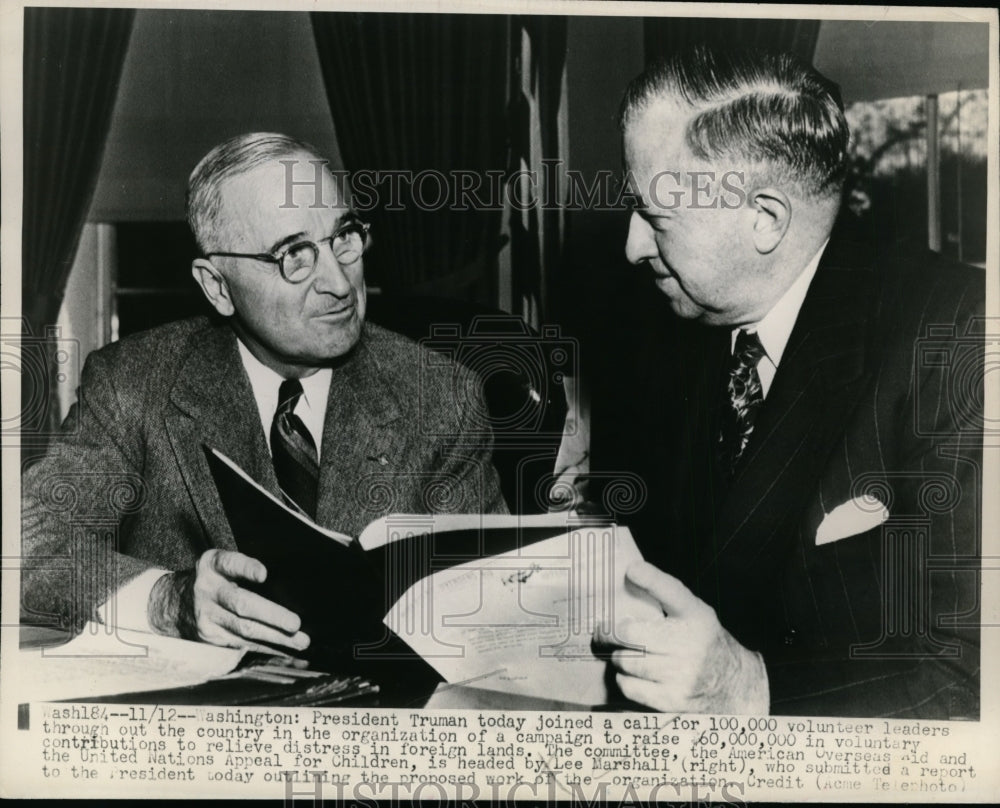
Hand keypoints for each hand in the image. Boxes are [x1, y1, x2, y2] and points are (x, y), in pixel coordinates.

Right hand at [148, 549, 309, 654]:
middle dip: (271, 615)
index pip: (230, 563)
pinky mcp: (210, 636)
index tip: (264, 574)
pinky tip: (286, 650)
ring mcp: (207, 616)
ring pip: (244, 629)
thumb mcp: (220, 564)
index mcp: (212, 565)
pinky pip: (242, 644)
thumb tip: (288, 582)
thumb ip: (244, 567)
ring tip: (300, 641)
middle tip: (295, 623)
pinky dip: (267, 648)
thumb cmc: (213, 579)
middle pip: (241, 603)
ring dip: (276, 637)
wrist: (174, 603)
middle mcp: (208, 590)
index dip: (246, 568)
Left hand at [594, 561, 768, 713]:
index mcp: (696, 616)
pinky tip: (633, 674)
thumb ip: (665, 599)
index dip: (651, 579)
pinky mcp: (672, 699)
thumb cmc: (703, 644)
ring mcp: (682, 674)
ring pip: (625, 660)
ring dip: (619, 657)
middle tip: (603, 631)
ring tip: (626, 654)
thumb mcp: (694, 615)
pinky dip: (624, 679)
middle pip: (630, 632)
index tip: (632, 570)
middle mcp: (690, 643)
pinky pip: (629, 686)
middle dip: (610, 632)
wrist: (734, 685)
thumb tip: (628, 576)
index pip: (672, 592)